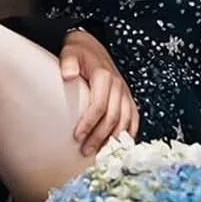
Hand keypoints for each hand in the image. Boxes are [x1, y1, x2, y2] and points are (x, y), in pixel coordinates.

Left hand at [60, 30, 139, 155]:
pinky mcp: (128, 98)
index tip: (77, 136)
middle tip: (85, 151)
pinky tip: (119, 146)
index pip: (99, 106)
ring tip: (99, 154)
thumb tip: (68, 74)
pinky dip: (128, 133)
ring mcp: (125, 93)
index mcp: (104, 76)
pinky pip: (133, 119)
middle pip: (112, 118)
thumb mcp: (70, 52)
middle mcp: (118, 86)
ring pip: (124, 121)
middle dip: (99, 137)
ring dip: (113, 139)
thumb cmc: (80, 53)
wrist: (92, 47)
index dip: (89, 123)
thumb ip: (68, 62)